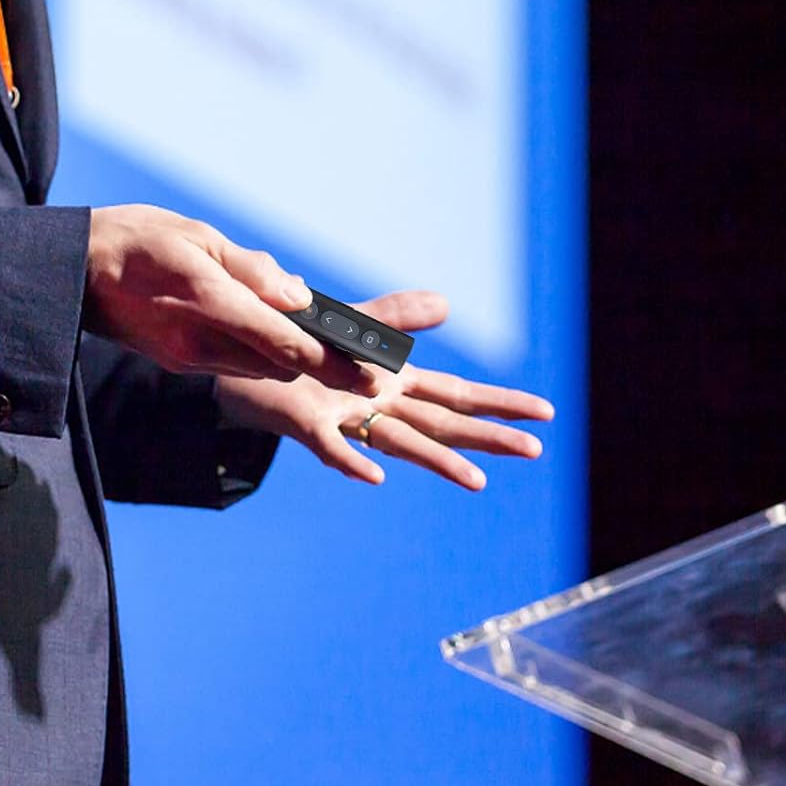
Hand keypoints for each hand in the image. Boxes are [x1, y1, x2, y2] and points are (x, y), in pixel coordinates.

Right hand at [83, 206, 375, 394]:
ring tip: (327, 340)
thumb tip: (301, 298)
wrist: (72, 271)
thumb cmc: (135, 239)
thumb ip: (253, 270)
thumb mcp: (197, 235)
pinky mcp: (181, 362)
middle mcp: (199, 342)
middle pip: (280, 365)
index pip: (285, 343)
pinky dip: (263, 352)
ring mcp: (188, 358)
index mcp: (207, 301)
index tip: (372, 374)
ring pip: (261, 369)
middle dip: (324, 364)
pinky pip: (236, 364)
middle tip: (369, 364)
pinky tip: (276, 332)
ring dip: (293, 358)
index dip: (334, 362)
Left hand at [214, 290, 554, 490]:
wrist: (239, 363)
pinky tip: (374, 478)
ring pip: (399, 442)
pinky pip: (330, 446)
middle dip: (487, 438)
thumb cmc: (299, 349)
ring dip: (437, 462)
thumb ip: (396, 318)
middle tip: (536, 452)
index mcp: (392, 382)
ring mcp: (345, 418)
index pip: (457, 395)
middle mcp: (376, 406)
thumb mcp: (351, 325)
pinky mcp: (305, 423)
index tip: (546, 413)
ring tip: (476, 481)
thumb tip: (448, 304)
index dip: (500, 404)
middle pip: (440, 424)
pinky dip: (352, 462)